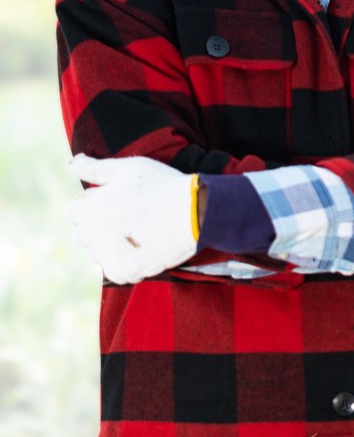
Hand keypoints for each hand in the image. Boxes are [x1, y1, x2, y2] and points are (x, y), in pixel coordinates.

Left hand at [67, 154, 196, 283]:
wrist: (197, 211)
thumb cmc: (163, 185)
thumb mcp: (130, 167)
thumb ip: (95, 168)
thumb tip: (72, 165)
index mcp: (96, 205)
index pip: (74, 212)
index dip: (93, 205)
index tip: (113, 203)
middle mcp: (99, 232)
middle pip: (82, 236)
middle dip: (98, 227)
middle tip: (126, 219)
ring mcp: (113, 254)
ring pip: (97, 255)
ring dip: (110, 247)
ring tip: (136, 234)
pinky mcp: (128, 270)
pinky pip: (113, 271)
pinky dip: (123, 264)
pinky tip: (140, 249)